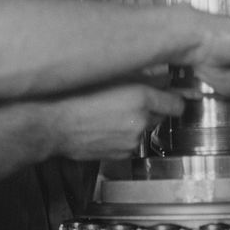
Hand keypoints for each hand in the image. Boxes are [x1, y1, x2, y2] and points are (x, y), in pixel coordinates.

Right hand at [46, 83, 185, 160]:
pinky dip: (123, 135)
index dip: (174, 98)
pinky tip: (106, 126)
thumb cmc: (73, 96)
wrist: (52, 124)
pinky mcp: (121, 154)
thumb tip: (159, 76)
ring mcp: (131, 141)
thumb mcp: (109, 75)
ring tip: (112, 113)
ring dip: (135, 122)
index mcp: (141, 98)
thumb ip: (140, 75)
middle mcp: (141, 121)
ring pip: (144, 129)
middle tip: (132, 99)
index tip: (172, 96)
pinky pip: (130, 143)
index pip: (177, 103)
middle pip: (162, 116)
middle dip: (152, 108)